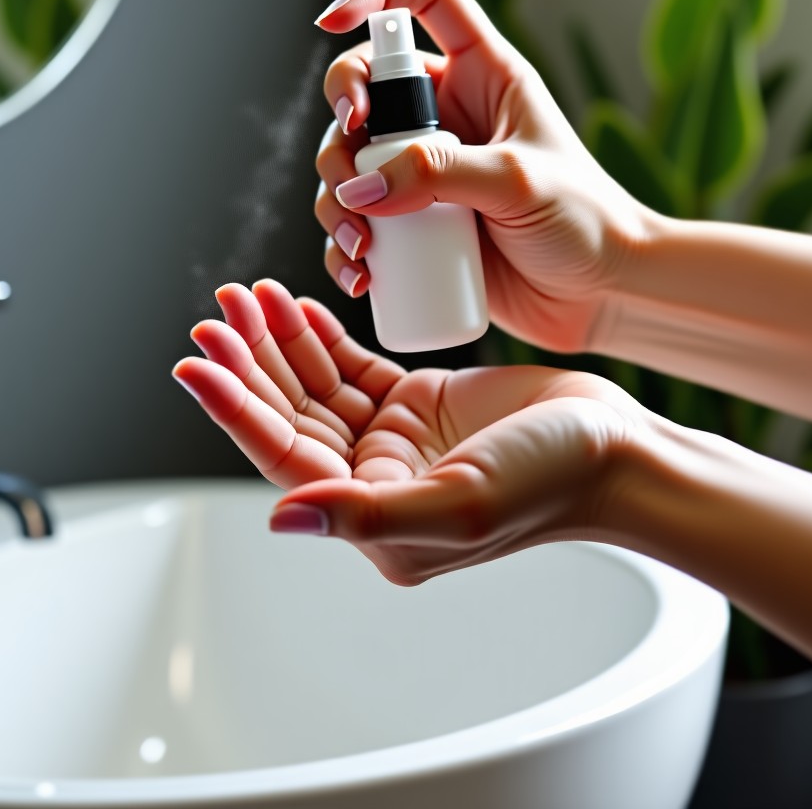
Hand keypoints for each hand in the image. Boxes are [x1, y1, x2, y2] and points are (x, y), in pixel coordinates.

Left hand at [173, 279, 646, 584]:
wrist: (616, 448)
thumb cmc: (553, 480)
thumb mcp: (461, 504)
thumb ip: (368, 515)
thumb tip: (281, 517)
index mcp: (375, 518)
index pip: (285, 456)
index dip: (236, 408)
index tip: (195, 362)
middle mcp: (375, 481)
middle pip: (291, 415)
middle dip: (249, 363)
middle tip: (216, 311)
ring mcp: (395, 440)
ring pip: (315, 387)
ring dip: (279, 342)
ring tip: (246, 295)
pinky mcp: (417, 404)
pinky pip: (352, 369)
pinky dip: (320, 337)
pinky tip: (294, 307)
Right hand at [313, 0, 655, 352]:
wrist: (599, 295)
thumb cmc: (585, 222)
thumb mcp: (516, 181)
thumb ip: (438, 173)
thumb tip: (360, 187)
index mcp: (484, 74)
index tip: (332, 20)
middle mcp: (446, 116)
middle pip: (362, 89)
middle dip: (340, 126)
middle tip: (350, 171)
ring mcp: (425, 172)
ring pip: (349, 162)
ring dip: (334, 201)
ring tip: (359, 244)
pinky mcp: (415, 226)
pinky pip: (358, 224)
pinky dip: (344, 247)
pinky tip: (359, 273)